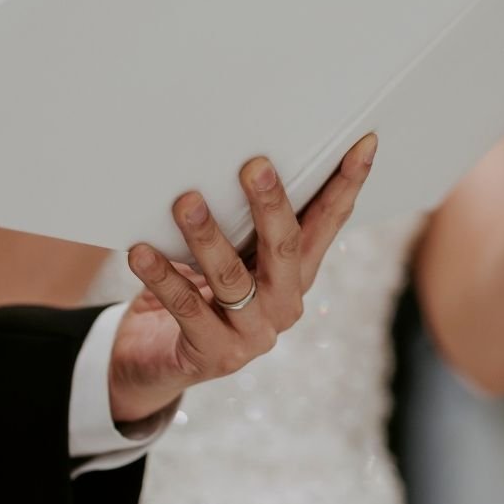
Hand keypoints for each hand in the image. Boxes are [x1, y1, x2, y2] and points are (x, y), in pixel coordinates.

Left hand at [106, 134, 376, 422]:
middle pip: (285, 248)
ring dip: (207, 237)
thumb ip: (243, 223)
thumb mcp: (231, 256)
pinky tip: (141, 252)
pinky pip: (187, 308)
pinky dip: (163, 277)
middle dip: (271, 204)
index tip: (363, 142)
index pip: (328, 223)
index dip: (348, 184)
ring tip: (185, 202)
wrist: (158, 360)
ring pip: (232, 279)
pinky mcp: (214, 354)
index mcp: (297, 274)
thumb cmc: (198, 293)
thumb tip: (240, 155)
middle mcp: (284, 304)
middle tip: (254, 165)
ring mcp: (253, 335)